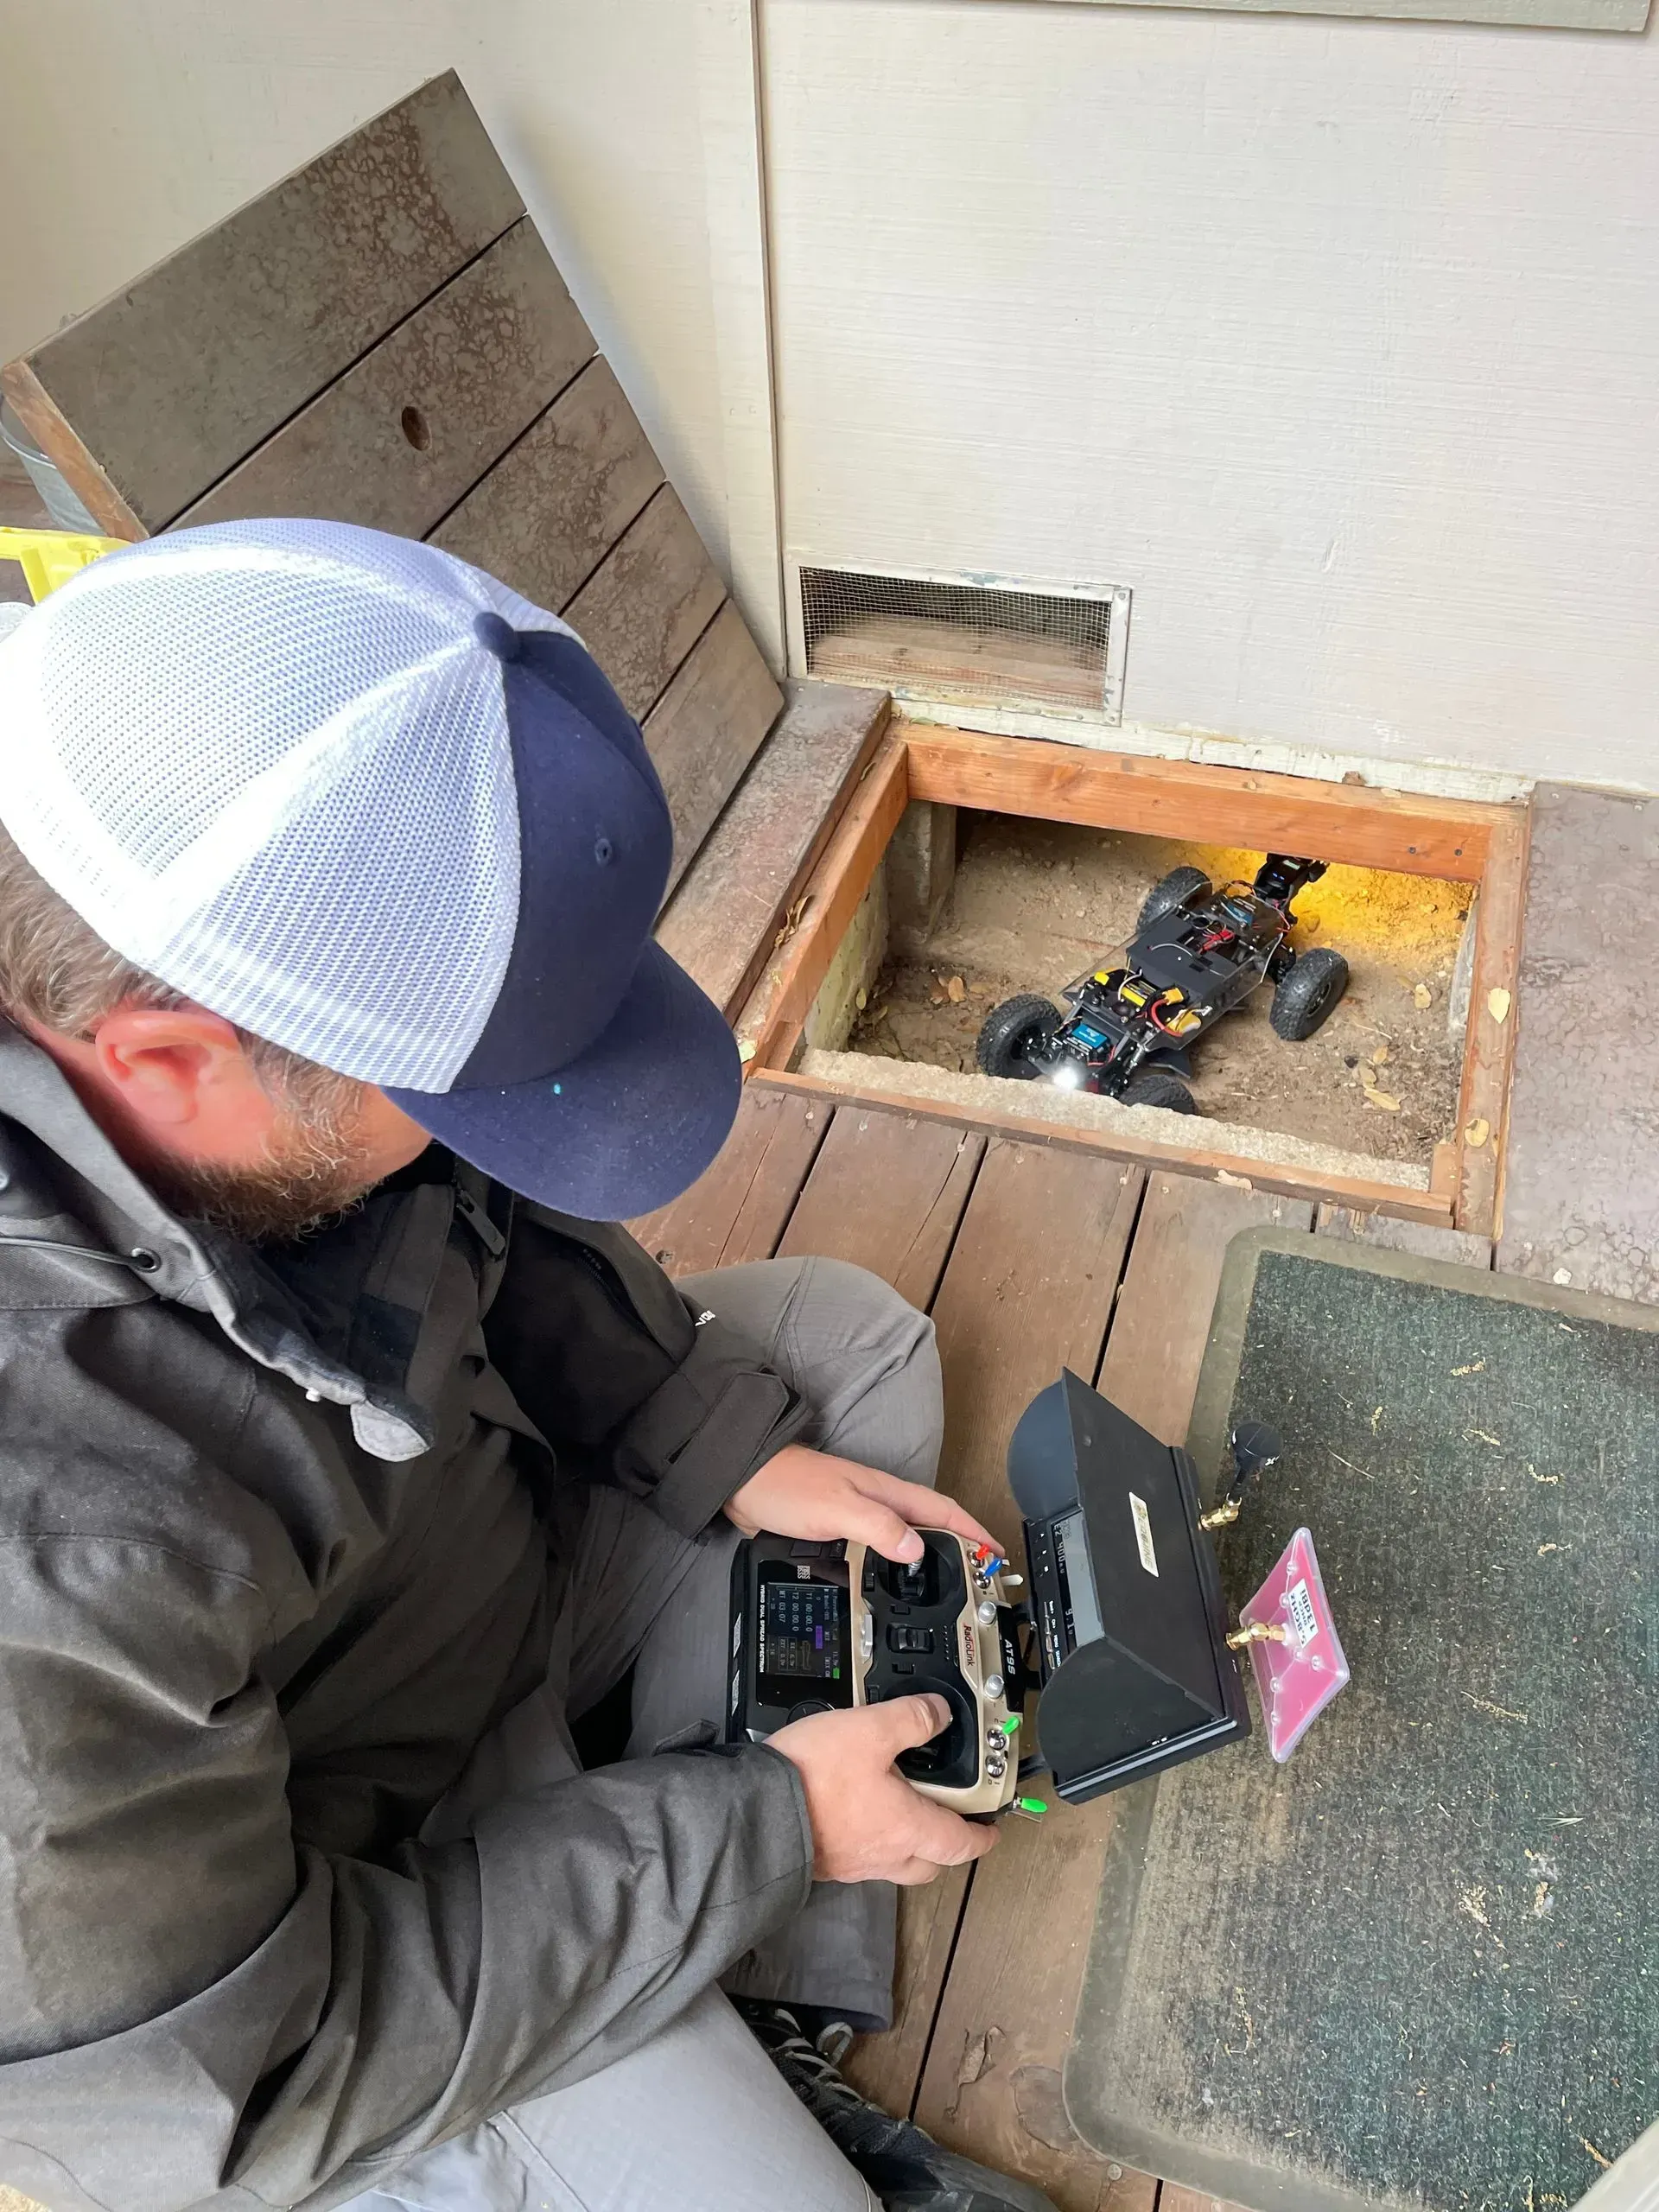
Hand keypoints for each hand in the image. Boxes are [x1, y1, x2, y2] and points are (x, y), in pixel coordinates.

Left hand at [725, 1443, 999, 1563]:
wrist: (742, 1482)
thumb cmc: (788, 1486)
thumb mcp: (839, 1507)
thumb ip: (879, 1527)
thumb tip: (918, 1551)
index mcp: (886, 1492)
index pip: (943, 1512)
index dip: (974, 1531)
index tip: (998, 1553)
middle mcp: (878, 1503)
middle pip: (930, 1529)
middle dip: (960, 1551)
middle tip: (979, 1582)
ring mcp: (859, 1518)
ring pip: (904, 1543)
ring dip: (927, 1563)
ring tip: (946, 1591)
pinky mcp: (838, 1533)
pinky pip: (876, 1554)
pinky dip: (892, 1571)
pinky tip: (891, 1589)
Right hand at [771, 1695, 999, 1883]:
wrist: (757, 1813)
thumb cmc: (814, 1780)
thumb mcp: (871, 1729)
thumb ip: (911, 1718)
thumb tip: (937, 1713)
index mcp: (908, 1827)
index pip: (962, 1844)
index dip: (983, 1837)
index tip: (993, 1830)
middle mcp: (885, 1853)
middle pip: (931, 1863)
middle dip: (948, 1844)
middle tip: (952, 1818)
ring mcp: (854, 1861)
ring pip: (897, 1861)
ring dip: (910, 1841)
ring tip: (903, 1804)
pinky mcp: (827, 1859)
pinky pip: (864, 1855)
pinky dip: (874, 1836)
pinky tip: (860, 1808)